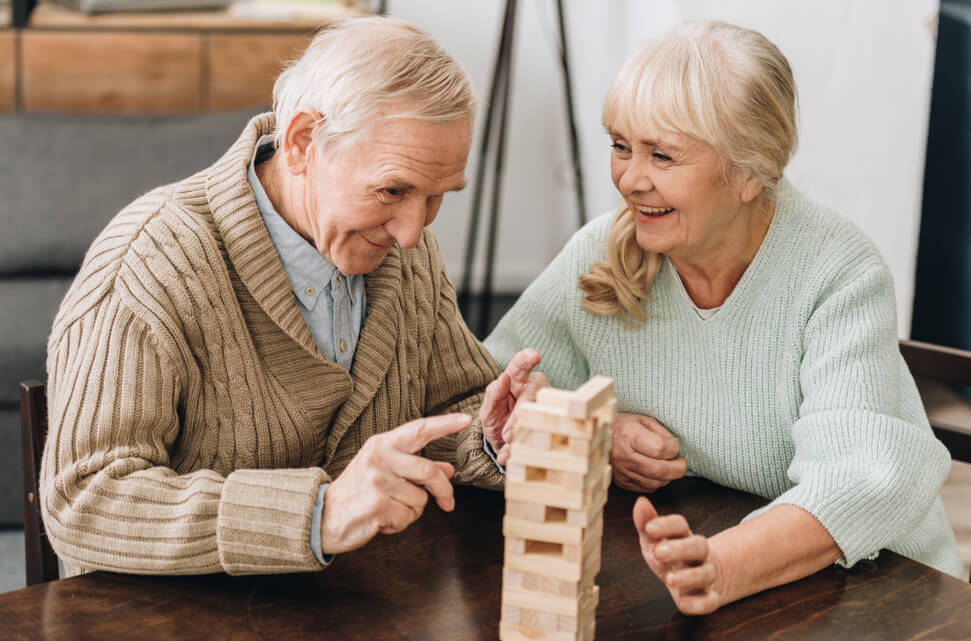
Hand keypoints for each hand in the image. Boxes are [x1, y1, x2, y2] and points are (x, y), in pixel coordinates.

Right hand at [320, 414, 470, 554]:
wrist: (321, 516)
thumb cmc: (356, 493)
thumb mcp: (383, 472)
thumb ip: (414, 469)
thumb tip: (447, 469)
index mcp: (382, 445)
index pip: (419, 430)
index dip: (444, 424)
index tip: (466, 421)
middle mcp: (380, 458)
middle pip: (429, 471)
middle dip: (444, 491)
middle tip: (448, 503)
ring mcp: (377, 480)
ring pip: (420, 500)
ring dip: (411, 512)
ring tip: (389, 510)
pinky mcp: (377, 504)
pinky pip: (407, 518)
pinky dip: (399, 525)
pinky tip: (381, 521)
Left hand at [480, 348, 547, 465]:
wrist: (503, 447)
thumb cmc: (497, 420)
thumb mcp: (488, 410)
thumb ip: (492, 395)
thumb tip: (502, 379)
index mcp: (517, 380)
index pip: (521, 365)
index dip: (527, 359)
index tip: (534, 356)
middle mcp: (534, 389)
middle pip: (532, 394)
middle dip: (519, 415)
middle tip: (507, 434)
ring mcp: (545, 406)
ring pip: (537, 415)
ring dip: (520, 433)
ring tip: (505, 444)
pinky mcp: (550, 425)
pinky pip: (538, 434)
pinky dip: (521, 448)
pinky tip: (508, 454)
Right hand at [610, 413, 685, 491]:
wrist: (595, 436)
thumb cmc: (623, 426)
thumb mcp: (643, 419)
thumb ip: (661, 433)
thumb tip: (675, 448)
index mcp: (629, 435)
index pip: (660, 448)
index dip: (674, 448)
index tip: (675, 444)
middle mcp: (623, 455)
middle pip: (659, 470)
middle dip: (677, 468)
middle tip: (681, 463)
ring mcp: (620, 471)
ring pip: (654, 483)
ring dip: (667, 477)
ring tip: (668, 466)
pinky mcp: (620, 482)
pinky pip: (645, 488)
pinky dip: (656, 482)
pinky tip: (656, 472)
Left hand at [633, 496, 722, 614]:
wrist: (696, 580)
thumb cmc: (670, 557)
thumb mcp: (654, 540)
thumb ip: (646, 523)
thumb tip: (640, 502)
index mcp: (683, 537)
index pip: (680, 524)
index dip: (666, 524)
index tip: (649, 528)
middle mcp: (698, 554)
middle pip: (698, 546)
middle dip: (680, 548)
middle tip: (659, 552)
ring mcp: (705, 575)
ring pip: (706, 573)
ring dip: (689, 576)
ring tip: (669, 579)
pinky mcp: (708, 598)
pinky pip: (710, 601)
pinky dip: (699, 604)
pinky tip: (684, 603)